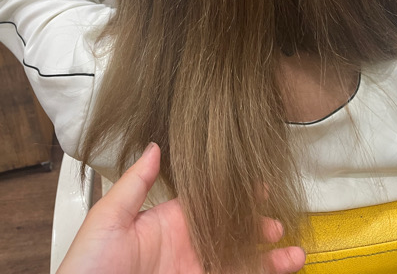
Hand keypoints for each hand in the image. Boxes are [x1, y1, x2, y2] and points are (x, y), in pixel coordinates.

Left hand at [56, 143, 304, 273]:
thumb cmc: (89, 265)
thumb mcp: (110, 216)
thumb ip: (136, 182)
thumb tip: (154, 145)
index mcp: (168, 222)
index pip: (209, 202)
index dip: (234, 193)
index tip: (258, 184)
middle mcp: (187, 247)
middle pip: (231, 233)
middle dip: (257, 226)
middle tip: (279, 219)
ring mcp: (196, 271)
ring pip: (241, 262)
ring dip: (269, 259)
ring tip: (296, 252)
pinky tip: (283, 270)